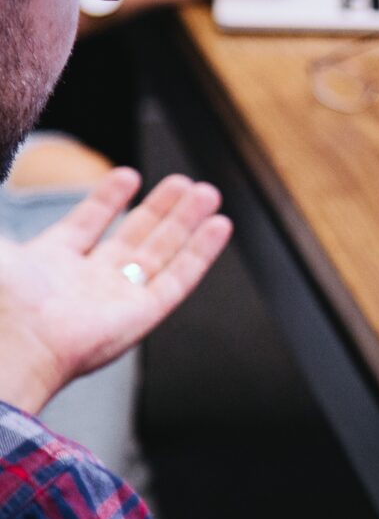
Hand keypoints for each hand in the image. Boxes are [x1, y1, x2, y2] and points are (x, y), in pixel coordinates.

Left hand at [0, 169, 231, 414]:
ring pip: (162, 253)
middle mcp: (87, 282)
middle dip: (160, 207)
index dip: (107, 199)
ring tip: (206, 192)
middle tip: (183, 181)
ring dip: (186, 222)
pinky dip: (202, 252)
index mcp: (49, 265)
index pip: (87, 225)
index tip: (127, 175)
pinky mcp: (144, 314)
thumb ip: (3, 218)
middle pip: (134, 237)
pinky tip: (218, 226)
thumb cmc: (0, 299)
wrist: (14, 343)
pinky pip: (180, 278)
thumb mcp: (0, 247)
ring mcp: (118, 298)